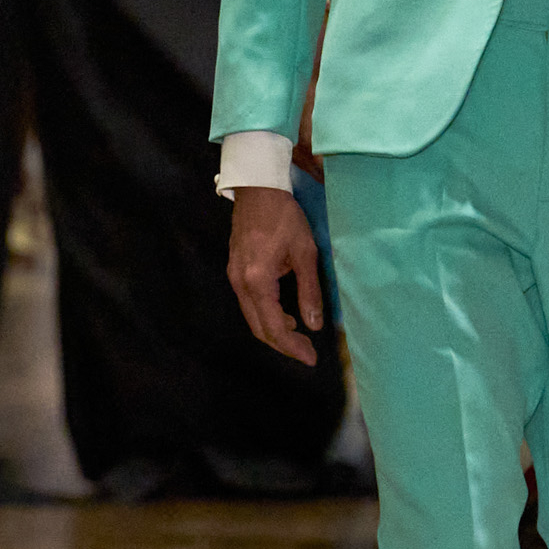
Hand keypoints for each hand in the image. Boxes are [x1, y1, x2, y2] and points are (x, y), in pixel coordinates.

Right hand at [228, 188, 323, 365]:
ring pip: (252, 318)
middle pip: (259, 328)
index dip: (293, 347)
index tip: (311, 358)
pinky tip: (284, 314)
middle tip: (307, 352)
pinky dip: (266, 315)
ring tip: (298, 334)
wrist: (257, 190)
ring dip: (274, 331)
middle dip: (283, 344)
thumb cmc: (285, 217)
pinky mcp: (234, 271)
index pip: (274, 327)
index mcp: (258, 281)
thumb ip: (309, 291)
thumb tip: (314, 325)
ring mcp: (234, 277)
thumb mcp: (305, 253)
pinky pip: (248, 304)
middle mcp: (240, 284)